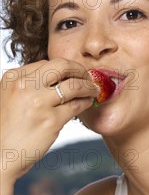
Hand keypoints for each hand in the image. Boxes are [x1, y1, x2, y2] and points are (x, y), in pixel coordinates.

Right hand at [1, 58, 98, 182]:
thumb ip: (27, 87)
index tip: (72, 74)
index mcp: (13, 78)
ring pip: (74, 85)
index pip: (46, 64)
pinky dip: (86, 101)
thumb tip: (56, 81)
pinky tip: (88, 102)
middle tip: (87, 76)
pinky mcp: (51, 120)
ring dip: (88, 86)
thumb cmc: (5, 130)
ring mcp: (39, 102)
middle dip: (79, 69)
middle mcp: (25, 86)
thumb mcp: (9, 99)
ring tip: (93, 90)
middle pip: (62, 66)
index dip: (63, 68)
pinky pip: (77, 105)